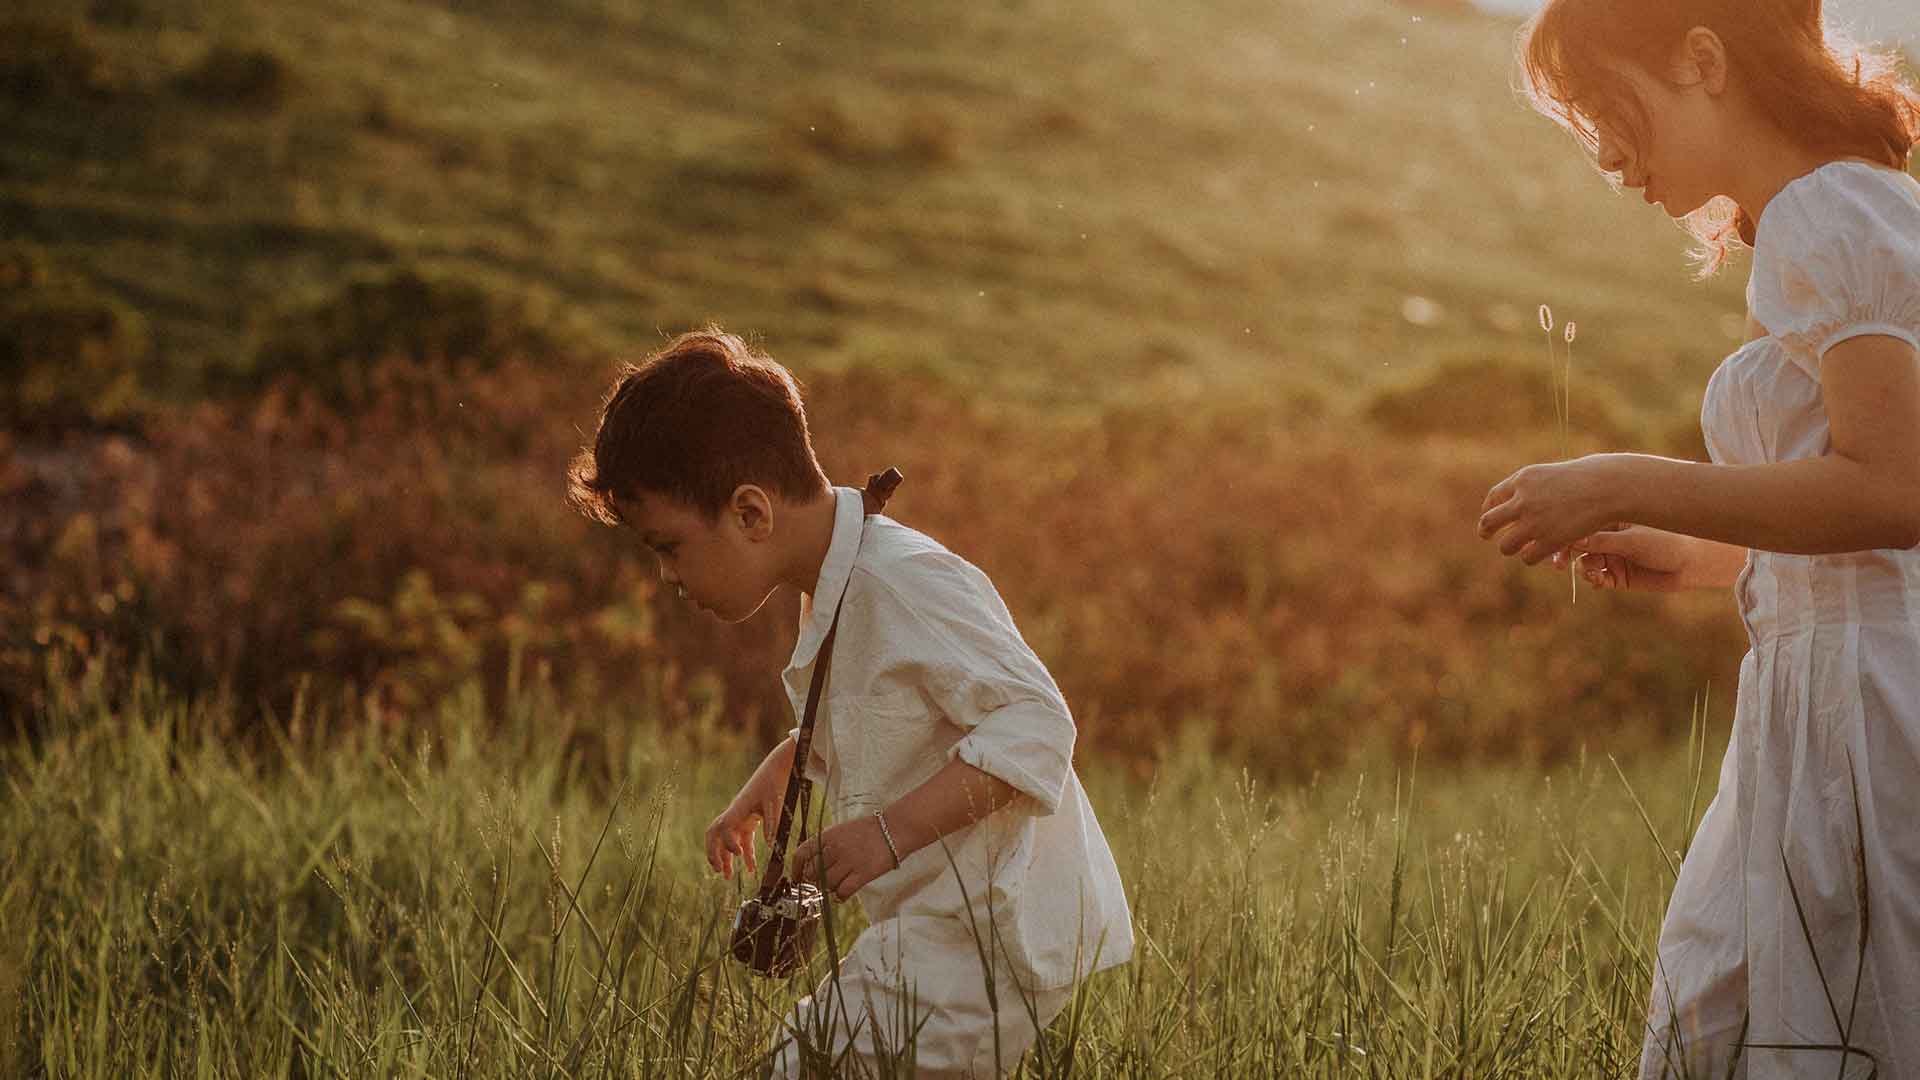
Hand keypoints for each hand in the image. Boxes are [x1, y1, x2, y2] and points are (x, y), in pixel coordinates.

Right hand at [704, 786, 780, 880]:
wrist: (777, 768)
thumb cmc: (775, 783)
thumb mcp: (775, 802)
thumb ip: (772, 822)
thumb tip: (768, 844)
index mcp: (738, 808)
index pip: (724, 828)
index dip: (727, 843)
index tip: (739, 855)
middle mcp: (735, 814)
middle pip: (714, 835)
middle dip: (713, 853)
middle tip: (718, 869)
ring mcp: (740, 818)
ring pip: (726, 841)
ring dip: (725, 858)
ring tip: (727, 877)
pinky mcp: (749, 821)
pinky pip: (742, 841)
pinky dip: (745, 855)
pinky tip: (750, 869)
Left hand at [789, 816, 896, 902]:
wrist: (894, 829)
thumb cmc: (868, 830)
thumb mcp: (842, 831)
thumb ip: (826, 845)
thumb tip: (813, 865)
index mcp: (827, 836)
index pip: (801, 853)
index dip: (796, 869)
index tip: (797, 878)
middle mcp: (834, 849)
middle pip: (813, 873)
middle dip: (816, 880)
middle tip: (824, 880)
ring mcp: (848, 862)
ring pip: (827, 884)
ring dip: (830, 887)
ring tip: (840, 883)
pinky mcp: (862, 874)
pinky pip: (842, 892)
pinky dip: (840, 896)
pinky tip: (844, 893)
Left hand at [1479, 456, 1623, 565]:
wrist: (1609, 486)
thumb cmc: (1587, 477)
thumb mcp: (1552, 475)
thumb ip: (1531, 488)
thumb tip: (1513, 504)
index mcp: (1523, 479)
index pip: (1493, 498)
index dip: (1489, 509)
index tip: (1490, 518)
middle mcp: (1523, 500)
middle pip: (1488, 522)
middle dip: (1485, 531)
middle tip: (1486, 537)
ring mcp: (1535, 522)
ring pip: (1506, 545)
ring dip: (1511, 548)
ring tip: (1519, 547)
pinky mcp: (1550, 540)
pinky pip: (1528, 557)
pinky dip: (1531, 557)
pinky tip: (1538, 553)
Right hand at [1553, 525, 1734, 592]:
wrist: (1695, 563)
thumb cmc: (1667, 541)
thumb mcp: (1632, 539)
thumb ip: (1602, 541)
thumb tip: (1571, 538)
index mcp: (1612, 519)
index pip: (1580, 524)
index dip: (1565, 534)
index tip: (1555, 542)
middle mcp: (1609, 537)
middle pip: (1577, 545)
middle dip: (1566, 554)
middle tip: (1559, 564)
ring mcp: (1613, 556)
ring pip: (1585, 563)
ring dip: (1583, 568)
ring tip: (1591, 572)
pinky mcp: (1618, 576)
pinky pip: (1597, 578)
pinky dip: (1594, 580)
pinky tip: (1598, 580)